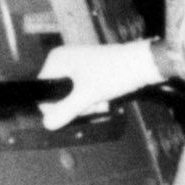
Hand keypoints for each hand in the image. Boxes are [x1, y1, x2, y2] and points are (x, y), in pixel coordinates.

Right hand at [36, 38, 167, 129]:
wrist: (142, 64)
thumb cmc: (113, 73)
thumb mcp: (86, 96)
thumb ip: (65, 111)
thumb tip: (46, 124)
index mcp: (56, 60)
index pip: (43, 91)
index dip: (56, 106)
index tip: (75, 109)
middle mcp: (64, 60)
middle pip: (58, 95)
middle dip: (76, 105)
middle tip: (92, 104)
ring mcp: (77, 65)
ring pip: (72, 95)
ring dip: (86, 104)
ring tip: (101, 101)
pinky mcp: (89, 71)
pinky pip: (82, 91)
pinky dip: (92, 98)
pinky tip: (104, 99)